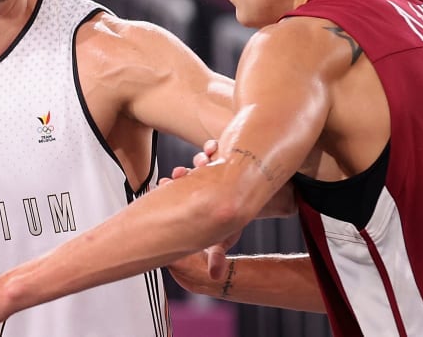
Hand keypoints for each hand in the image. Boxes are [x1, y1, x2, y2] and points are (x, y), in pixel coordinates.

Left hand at [158, 140, 237, 280]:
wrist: (256, 199)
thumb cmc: (236, 217)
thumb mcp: (227, 236)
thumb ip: (218, 253)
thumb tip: (214, 276)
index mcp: (194, 198)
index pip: (175, 192)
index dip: (169, 188)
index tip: (166, 184)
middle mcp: (199, 182)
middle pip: (185, 174)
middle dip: (182, 173)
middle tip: (182, 172)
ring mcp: (209, 168)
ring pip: (198, 161)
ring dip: (198, 158)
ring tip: (203, 160)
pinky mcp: (222, 156)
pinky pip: (214, 147)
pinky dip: (212, 146)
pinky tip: (214, 147)